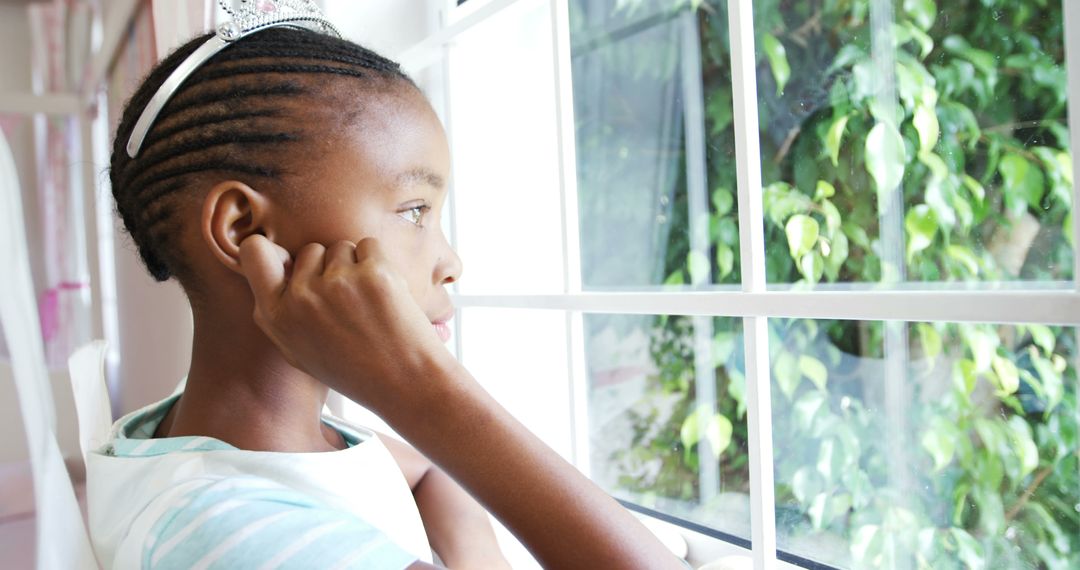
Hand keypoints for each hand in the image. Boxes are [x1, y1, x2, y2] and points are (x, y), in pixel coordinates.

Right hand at [237, 235, 452, 412]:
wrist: (407, 384)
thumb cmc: (354, 370)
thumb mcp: (299, 352)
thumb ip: (279, 310)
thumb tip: (271, 261)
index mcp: (277, 316)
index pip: (255, 251)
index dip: (276, 251)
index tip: (293, 262)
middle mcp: (301, 297)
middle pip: (310, 250)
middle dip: (328, 267)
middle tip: (347, 304)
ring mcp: (337, 283)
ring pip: (342, 248)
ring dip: (356, 266)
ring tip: (368, 305)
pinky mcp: (373, 274)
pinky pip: (370, 246)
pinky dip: (379, 263)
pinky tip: (385, 296)